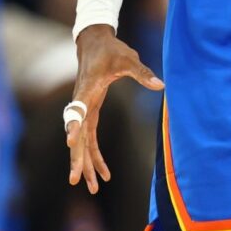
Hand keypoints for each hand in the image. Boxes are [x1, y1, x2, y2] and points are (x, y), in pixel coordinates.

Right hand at [67, 25, 163, 193]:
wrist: (94, 42)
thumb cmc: (110, 49)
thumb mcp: (128, 58)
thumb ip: (142, 73)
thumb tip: (161, 85)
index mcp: (87, 89)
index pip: (77, 110)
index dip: (73, 125)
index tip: (69, 141)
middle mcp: (81, 102)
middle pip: (77, 134)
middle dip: (77, 157)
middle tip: (75, 180)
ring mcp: (84, 108)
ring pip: (82, 141)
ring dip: (86, 163)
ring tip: (92, 188)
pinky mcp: (90, 111)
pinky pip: (90, 138)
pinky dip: (95, 155)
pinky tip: (104, 173)